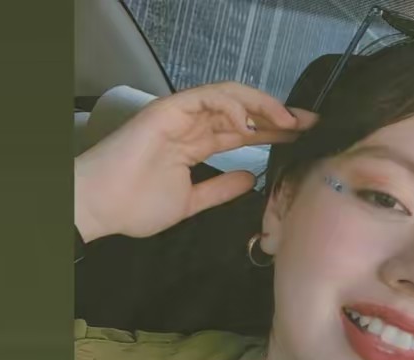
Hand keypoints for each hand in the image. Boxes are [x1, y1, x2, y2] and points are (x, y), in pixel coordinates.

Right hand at [74, 82, 316, 241]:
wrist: (102, 208)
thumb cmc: (137, 205)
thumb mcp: (193, 202)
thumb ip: (221, 189)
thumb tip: (251, 180)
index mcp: (197, 146)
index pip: (243, 133)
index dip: (274, 132)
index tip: (302, 139)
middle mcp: (192, 126)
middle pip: (244, 112)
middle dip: (279, 114)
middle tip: (311, 122)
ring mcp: (181, 116)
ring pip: (229, 97)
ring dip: (263, 106)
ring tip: (290, 121)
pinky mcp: (168, 110)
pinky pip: (206, 98)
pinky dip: (232, 106)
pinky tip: (252, 123)